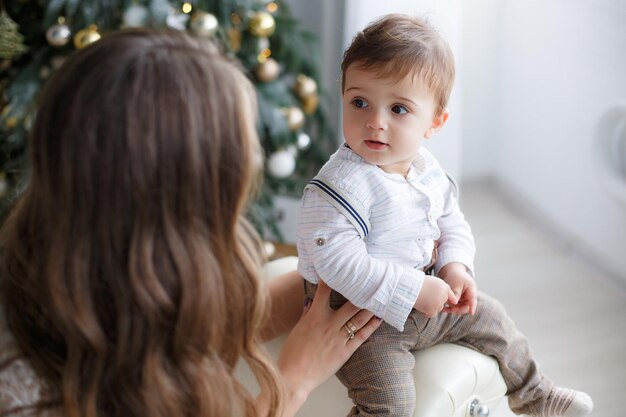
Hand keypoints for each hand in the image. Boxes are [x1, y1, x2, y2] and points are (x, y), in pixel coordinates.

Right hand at [275, 281, 381, 415]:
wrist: (294, 376)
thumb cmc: (292, 353)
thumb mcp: (298, 329)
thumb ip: (307, 314)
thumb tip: (311, 301)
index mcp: (314, 316)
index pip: (324, 292)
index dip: (332, 279)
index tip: (340, 269)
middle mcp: (328, 324)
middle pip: (350, 303)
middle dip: (360, 291)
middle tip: (370, 281)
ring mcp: (338, 337)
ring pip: (359, 318)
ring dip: (370, 306)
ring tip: (379, 296)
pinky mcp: (345, 351)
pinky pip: (362, 335)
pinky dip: (372, 326)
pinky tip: (379, 318)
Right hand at [414, 275, 455, 316]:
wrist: (410, 287)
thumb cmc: (417, 282)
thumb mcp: (431, 281)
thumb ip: (437, 288)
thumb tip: (438, 294)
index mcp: (443, 286)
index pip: (449, 294)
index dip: (448, 297)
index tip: (452, 302)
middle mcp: (443, 295)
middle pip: (443, 301)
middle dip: (437, 301)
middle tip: (427, 298)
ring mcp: (438, 303)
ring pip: (438, 308)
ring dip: (431, 307)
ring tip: (422, 301)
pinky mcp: (432, 310)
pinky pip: (431, 314)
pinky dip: (426, 313)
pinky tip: (421, 308)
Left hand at [439, 263, 476, 314]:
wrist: (452, 272)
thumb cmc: (456, 276)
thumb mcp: (456, 284)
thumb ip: (456, 293)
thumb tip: (455, 303)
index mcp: (472, 290)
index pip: (473, 300)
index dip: (473, 307)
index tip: (472, 313)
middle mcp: (469, 297)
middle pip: (466, 307)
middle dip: (458, 309)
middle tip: (450, 309)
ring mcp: (464, 299)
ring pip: (460, 309)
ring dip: (453, 309)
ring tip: (444, 307)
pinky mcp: (458, 301)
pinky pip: (455, 307)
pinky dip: (449, 308)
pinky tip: (443, 309)